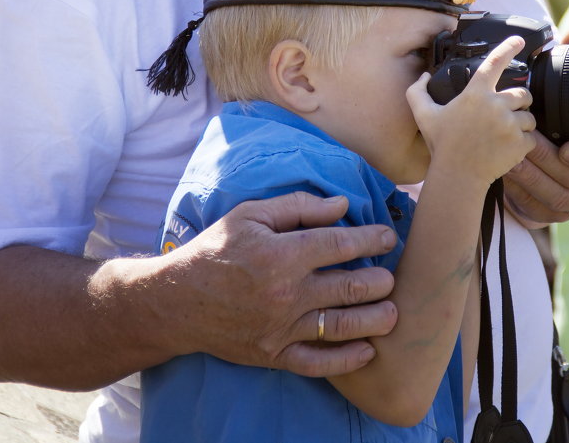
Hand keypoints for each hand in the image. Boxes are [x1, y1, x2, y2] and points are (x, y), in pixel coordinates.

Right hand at [160, 192, 399, 376]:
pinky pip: (317, 364)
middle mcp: (285, 293)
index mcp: (281, 254)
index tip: (388, 237)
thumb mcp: (250, 214)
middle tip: (392, 277)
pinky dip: (346, 360)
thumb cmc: (216, 250)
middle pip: (350, 288)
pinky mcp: (273, 355)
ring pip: (342, 326)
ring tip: (392, 312)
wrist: (176, 302)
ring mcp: (281, 328)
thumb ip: (298, 206)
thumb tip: (342, 205)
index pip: (340, 245)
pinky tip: (367, 350)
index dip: (371, 239)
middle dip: (380, 282)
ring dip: (375, 320)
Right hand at [407, 35, 535, 185]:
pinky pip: (532, 137)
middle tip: (506, 113)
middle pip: (523, 93)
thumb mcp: (423, 115)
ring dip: (521, 123)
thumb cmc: (441, 145)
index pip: (495, 62)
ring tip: (505, 134)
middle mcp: (496, 105)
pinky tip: (509, 148)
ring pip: (530, 116)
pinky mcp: (520, 143)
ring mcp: (510, 124)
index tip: (519, 40)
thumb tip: (423, 75)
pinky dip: (524, 143)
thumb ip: (417, 91)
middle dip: (518, 102)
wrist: (457, 177)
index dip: (509, 47)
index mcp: (476, 93)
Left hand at [502, 25, 568, 225]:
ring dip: (530, 177)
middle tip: (526, 142)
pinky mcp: (547, 214)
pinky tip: (505, 176)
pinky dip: (519, 194)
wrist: (546, 158)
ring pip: (553, 196)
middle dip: (548, 161)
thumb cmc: (561, 120)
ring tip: (511, 157)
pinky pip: (535, 210)